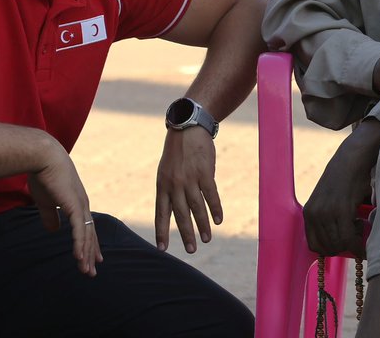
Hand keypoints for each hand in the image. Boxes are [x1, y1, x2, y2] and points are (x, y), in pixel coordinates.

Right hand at [27, 142, 102, 275]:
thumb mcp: (45, 201)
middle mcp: (82, 205)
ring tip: (86, 271)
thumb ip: (50, 216)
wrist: (42, 156)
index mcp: (76, 203)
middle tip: (91, 272)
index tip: (92, 259)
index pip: (85, 228)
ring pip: (86, 235)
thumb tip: (53, 230)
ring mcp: (80, 205)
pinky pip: (79, 229)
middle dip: (90, 254)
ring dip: (85, 254)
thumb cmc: (43, 175)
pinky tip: (79, 257)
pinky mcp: (74, 205)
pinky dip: (80, 244)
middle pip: (89, 234)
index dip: (88, 244)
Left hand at [155, 127, 221, 253]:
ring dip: (203, 225)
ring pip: (197, 207)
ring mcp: (190, 178)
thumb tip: (177, 212)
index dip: (161, 231)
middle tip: (191, 250)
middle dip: (186, 234)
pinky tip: (219, 220)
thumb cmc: (176, 152)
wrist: (187, 128)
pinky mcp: (205, 172)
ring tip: (207, 239)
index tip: (162, 248)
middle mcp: (175, 184)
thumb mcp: (166, 171)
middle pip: (181, 214)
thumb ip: (170, 190)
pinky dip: (215, 208)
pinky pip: (211, 194)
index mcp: (163, 185)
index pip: (161, 213)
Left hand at [303, 122, 379, 256]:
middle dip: (343, 247)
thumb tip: (336, 245)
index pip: (314, 245)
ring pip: (339, 245)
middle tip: (354, 233)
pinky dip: (358, 246)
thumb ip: (326, 221)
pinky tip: (363, 240)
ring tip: (359, 226)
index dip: (329, 250)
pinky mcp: (341, 211)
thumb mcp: (327, 201)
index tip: (342, 245)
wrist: (351, 160)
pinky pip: (348, 239)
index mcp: (308, 213)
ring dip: (352, 243)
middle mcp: (314, 214)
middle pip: (328, 248)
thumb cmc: (344, 181)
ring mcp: (326, 213)